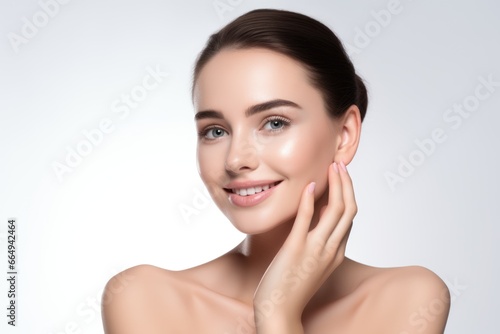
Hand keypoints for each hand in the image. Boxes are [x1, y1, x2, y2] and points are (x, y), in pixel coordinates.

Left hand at [253, 161, 356, 328]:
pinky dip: (310, 201)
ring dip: (336, 185)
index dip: (348, 193)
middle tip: (340, 164)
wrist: (279, 311)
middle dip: (347, 184)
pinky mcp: (296, 250)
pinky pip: (307, 221)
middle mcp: (331, 250)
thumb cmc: (291, 286)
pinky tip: (310, 186)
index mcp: (336, 252)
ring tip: (332, 167)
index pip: (350, 217)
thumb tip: (320, 211)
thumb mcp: (312, 261)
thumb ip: (320, 238)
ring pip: (336, 212)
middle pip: (349, 210)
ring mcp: (315, 250)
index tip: (342, 175)